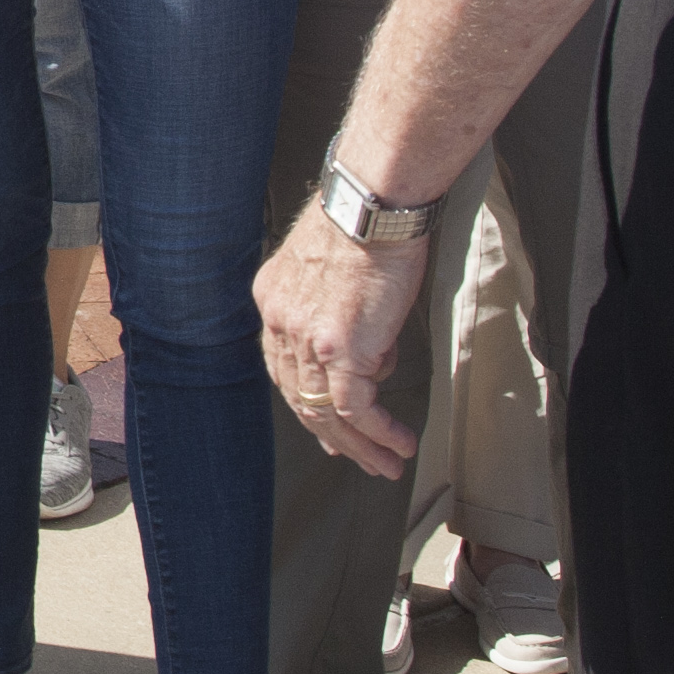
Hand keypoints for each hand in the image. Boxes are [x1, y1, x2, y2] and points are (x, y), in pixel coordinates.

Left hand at [257, 209, 432, 474]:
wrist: (370, 208)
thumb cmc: (365, 228)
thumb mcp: (336, 275)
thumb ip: (343, 315)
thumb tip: (373, 357)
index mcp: (273, 301)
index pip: (284, 367)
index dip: (307, 402)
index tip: (329, 429)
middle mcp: (280, 322)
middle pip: (299, 396)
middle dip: (332, 436)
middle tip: (360, 460)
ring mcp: (307, 338)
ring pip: (326, 411)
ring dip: (360, 446)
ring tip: (387, 465)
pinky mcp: (340, 348)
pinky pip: (356, 408)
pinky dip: (379, 433)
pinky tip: (399, 445)